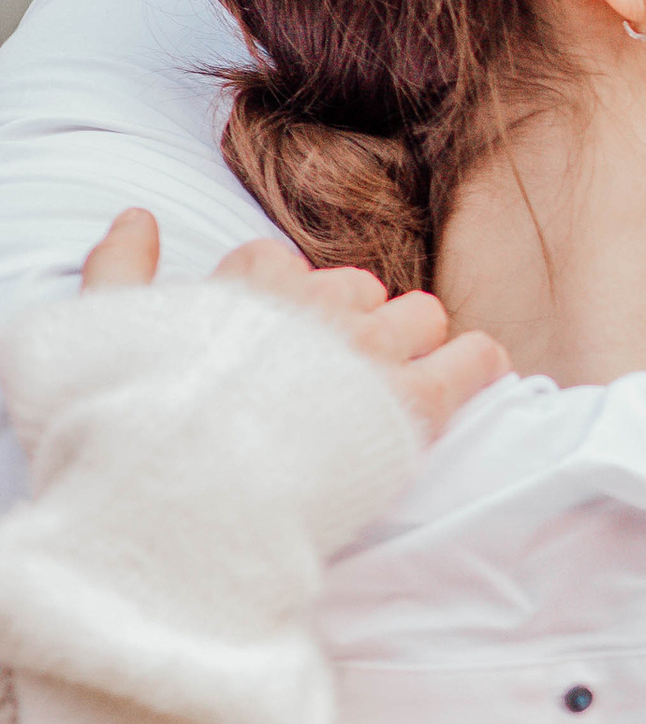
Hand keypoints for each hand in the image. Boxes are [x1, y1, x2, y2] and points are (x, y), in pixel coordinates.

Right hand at [80, 209, 507, 441]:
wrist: (177, 508)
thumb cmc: (128, 431)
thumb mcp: (91, 337)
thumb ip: (118, 272)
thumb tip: (139, 216)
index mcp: (243, 287)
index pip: (276, 263)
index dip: (271, 307)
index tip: (260, 350)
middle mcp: (312, 307)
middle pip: (356, 286)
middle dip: (345, 325)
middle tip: (325, 383)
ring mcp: (366, 352)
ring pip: (420, 313)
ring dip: (410, 343)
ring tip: (390, 387)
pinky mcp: (409, 404)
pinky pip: (474, 358)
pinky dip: (476, 365)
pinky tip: (465, 380)